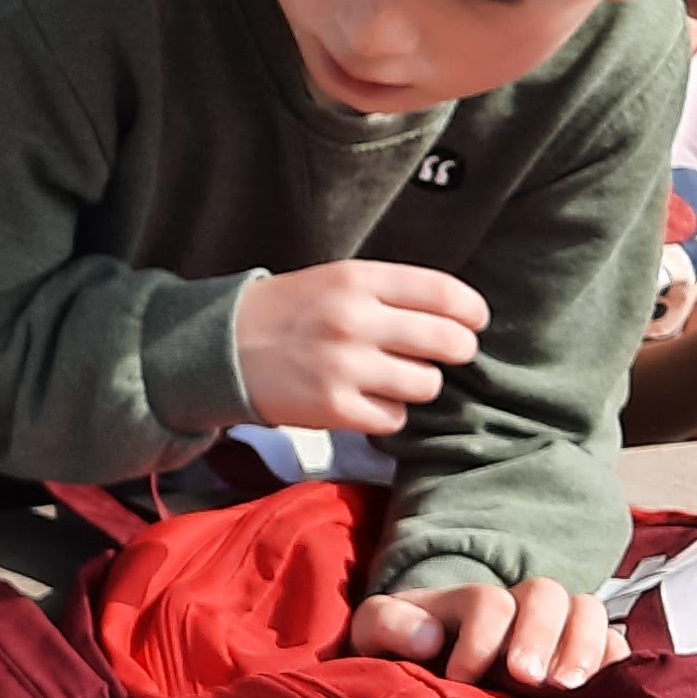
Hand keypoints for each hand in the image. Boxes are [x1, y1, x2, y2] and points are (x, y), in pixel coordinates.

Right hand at [235, 261, 486, 436]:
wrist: (222, 346)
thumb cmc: (290, 311)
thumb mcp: (337, 279)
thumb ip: (392, 292)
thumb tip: (457, 316)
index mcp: (358, 280)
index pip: (442, 293)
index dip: (471, 310)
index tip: (475, 320)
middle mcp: (354, 320)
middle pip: (446, 342)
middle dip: (458, 350)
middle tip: (449, 352)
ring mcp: (344, 367)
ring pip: (426, 384)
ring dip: (419, 383)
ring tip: (395, 376)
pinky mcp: (334, 408)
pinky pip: (394, 418)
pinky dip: (388, 412)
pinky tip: (369, 399)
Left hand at [348, 576, 623, 692]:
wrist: (422, 676)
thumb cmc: (398, 655)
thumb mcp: (376, 635)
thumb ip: (388, 625)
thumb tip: (430, 638)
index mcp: (467, 600)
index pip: (488, 601)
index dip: (479, 638)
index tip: (460, 679)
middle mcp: (518, 607)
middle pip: (546, 593)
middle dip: (538, 633)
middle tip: (526, 677)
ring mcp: (554, 630)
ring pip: (587, 611)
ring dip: (583, 645)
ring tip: (567, 688)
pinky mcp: (580, 659)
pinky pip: (614, 647)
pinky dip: (616, 664)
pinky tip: (605, 694)